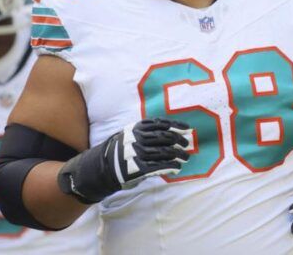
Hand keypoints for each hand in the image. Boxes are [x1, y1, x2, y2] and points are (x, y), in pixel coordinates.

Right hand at [58, 118, 191, 202]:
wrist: (104, 167)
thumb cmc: (121, 149)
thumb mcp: (130, 134)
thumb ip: (146, 131)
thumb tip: (171, 130)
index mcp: (137, 128)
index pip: (161, 124)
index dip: (176, 126)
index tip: (188, 128)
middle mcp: (138, 139)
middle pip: (165, 137)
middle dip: (179, 140)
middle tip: (187, 145)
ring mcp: (139, 154)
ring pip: (165, 152)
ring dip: (178, 155)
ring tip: (186, 157)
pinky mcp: (139, 169)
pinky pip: (159, 167)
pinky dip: (171, 166)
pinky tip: (177, 167)